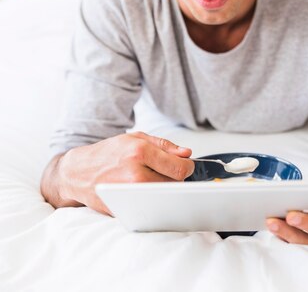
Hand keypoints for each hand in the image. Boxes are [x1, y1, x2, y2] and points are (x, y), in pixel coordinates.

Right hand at [57, 132, 193, 214]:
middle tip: (167, 172)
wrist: (78, 171)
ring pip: (164, 197)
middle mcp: (134, 174)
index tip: (187, 166)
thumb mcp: (135, 138)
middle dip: (175, 178)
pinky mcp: (124, 209)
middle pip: (174, 184)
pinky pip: (149, 206)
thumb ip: (164, 145)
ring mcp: (128, 195)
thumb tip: (186, 154)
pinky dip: (151, 200)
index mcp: (139, 152)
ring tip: (153, 180)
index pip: (179, 167)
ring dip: (165, 190)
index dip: (188, 167)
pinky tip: (142, 191)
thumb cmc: (107, 153)